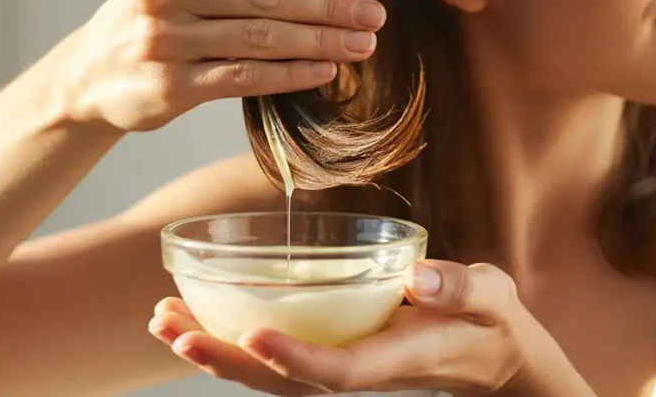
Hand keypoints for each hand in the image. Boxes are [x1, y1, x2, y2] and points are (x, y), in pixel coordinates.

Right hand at [60, 0, 384, 131]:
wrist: (92, 72)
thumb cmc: (147, 5)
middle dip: (329, 6)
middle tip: (375, 14)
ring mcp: (165, 39)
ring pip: (260, 38)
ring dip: (320, 41)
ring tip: (362, 44)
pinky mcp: (168, 86)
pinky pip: (241, 78)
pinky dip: (288, 75)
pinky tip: (325, 72)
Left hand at [149, 261, 575, 395]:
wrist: (490, 355)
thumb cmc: (489, 321)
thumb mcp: (492, 297)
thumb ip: (462, 286)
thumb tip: (420, 275)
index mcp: (397, 358)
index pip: (340, 371)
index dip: (296, 360)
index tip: (254, 336)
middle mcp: (360, 371)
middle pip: (284, 382)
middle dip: (227, 360)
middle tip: (174, 330)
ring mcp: (343, 366)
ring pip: (270, 375)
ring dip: (215, 351)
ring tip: (164, 322)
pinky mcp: (334, 352)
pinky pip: (276, 359)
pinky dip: (232, 342)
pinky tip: (198, 319)